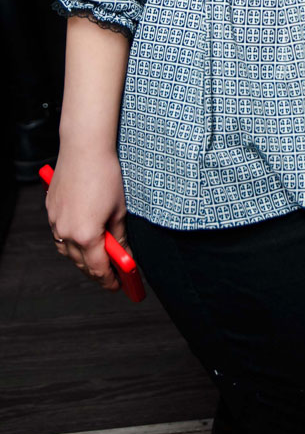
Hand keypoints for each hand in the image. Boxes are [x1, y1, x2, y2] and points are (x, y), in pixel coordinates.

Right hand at [45, 145, 127, 290]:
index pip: (98, 268)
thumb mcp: (119, 210)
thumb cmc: (105, 175)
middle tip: (112, 275)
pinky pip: (59, 235)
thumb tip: (123, 254)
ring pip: (67, 251)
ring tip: (98, 258)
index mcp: (86, 235)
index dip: (110, 280)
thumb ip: (119, 237)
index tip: (119, 285)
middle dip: (96, 272)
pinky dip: (71, 242)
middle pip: (81, 263)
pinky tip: (82, 239)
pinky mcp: (51, 210)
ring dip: (82, 258)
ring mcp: (56, 221)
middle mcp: (66, 232)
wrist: (84, 148)